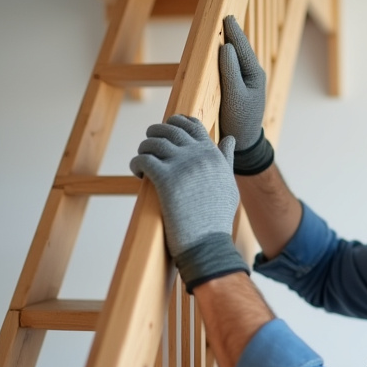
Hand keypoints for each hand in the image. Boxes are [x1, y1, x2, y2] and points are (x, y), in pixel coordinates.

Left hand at [130, 114, 247, 290]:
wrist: (208, 243)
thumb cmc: (217, 218)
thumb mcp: (228, 183)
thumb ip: (226, 159)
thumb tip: (230, 139)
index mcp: (213, 155)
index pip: (192, 125)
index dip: (176, 123)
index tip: (166, 132)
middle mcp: (199, 155)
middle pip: (169, 129)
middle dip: (155, 133)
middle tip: (149, 146)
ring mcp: (182, 166)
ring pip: (153, 142)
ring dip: (144, 149)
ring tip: (143, 162)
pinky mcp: (166, 180)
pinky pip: (143, 159)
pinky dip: (136, 164)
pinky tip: (138, 174)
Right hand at [219, 15, 273, 174]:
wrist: (244, 141)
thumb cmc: (240, 120)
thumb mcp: (234, 96)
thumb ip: (230, 71)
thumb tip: (225, 46)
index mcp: (254, 74)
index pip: (242, 47)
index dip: (233, 31)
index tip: (227, 16)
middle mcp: (252, 74)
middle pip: (241, 48)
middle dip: (233, 33)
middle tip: (226, 15)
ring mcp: (245, 80)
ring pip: (237, 56)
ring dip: (230, 42)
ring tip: (224, 28)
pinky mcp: (237, 87)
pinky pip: (232, 66)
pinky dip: (226, 56)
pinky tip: (220, 51)